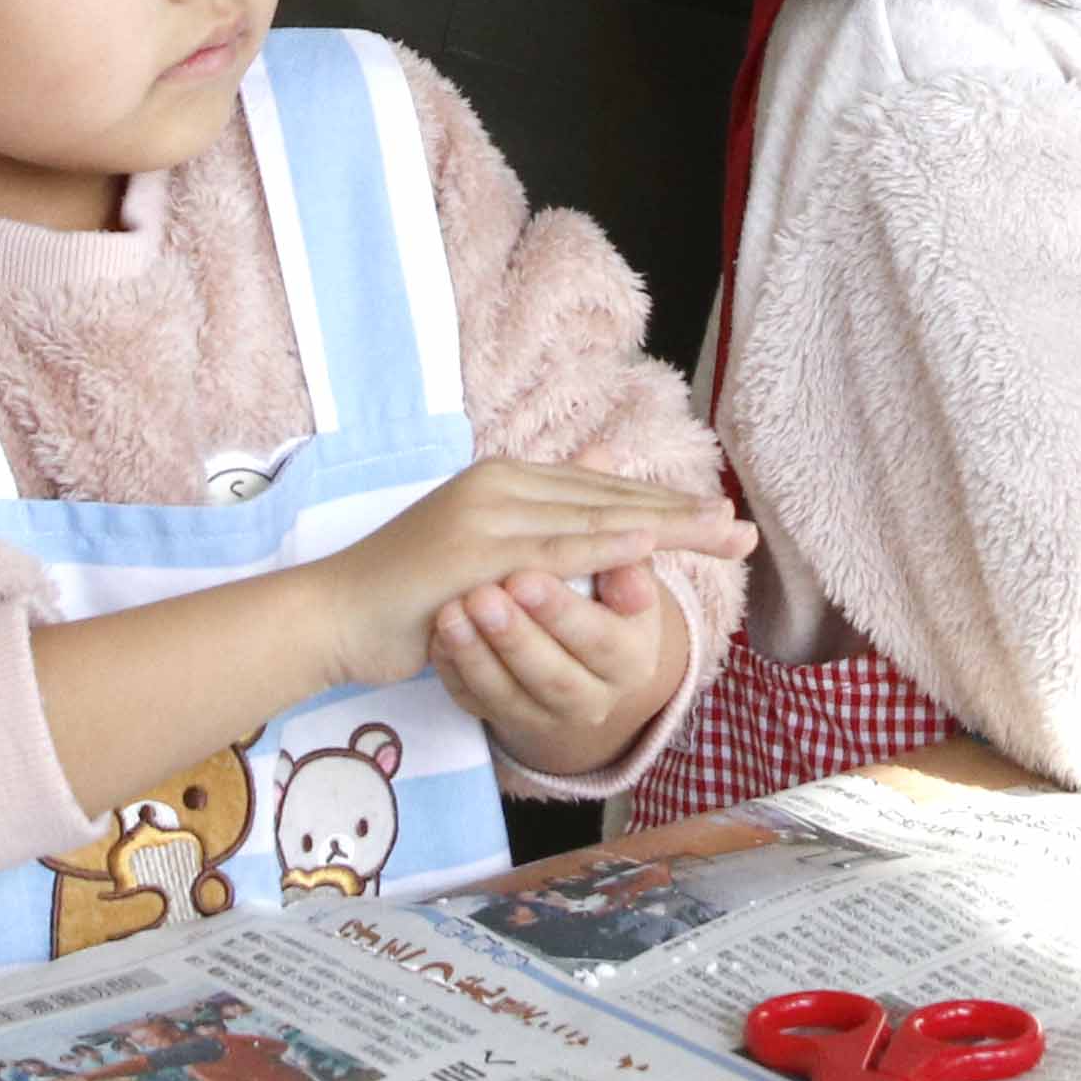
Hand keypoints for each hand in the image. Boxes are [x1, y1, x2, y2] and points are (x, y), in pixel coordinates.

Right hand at [303, 461, 754, 700]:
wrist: (336, 613)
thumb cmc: (407, 591)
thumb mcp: (481, 548)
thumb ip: (538, 516)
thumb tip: (595, 467)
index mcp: (506, 480)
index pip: (600, 491)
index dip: (663, 503)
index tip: (719, 519)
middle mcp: (501, 484)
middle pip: (610, 497)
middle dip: (682, 514)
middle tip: (744, 531)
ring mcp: (487, 512)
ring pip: (594, 518)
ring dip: (665, 526)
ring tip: (722, 537)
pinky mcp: (475, 551)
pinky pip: (554, 550)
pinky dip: (606, 545)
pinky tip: (652, 545)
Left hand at [424, 556, 698, 776]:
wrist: (571, 646)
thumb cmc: (598, 594)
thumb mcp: (621, 581)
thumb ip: (628, 562)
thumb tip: (640, 541)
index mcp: (633, 660)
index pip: (602, 640)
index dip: (563, 611)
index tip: (524, 574)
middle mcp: (594, 699)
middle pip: (556, 677)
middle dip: (516, 637)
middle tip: (481, 594)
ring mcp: (544, 715)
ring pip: (508, 696)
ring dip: (477, 654)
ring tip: (450, 610)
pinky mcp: (501, 718)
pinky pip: (474, 702)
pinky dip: (454, 668)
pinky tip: (437, 633)